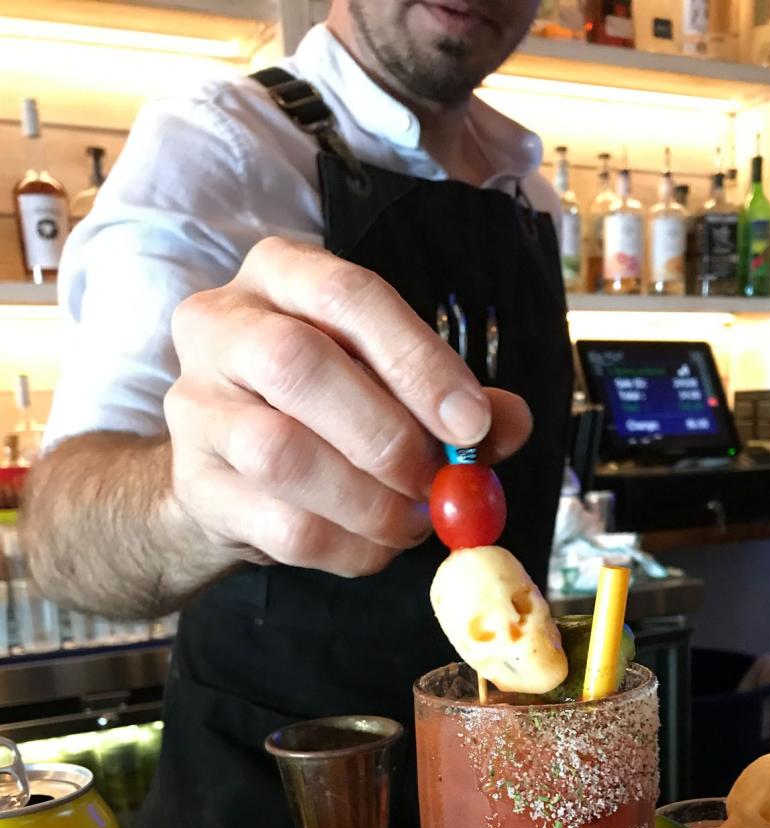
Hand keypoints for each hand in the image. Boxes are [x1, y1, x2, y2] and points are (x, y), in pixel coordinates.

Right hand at [164, 236, 532, 576]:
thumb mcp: (388, 382)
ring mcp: (196, 406)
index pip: (348, 295)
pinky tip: (376, 546)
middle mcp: (222, 326)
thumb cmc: (322, 408)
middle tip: (436, 481)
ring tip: (411, 521)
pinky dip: (347, 546)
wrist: (227, 470)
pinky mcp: (194, 485)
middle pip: (297, 365)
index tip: (472, 422)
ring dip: (368, 501)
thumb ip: (452, 400)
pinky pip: (279, 525)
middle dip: (387, 436)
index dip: (417, 361)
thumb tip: (511, 422)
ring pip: (280, 453)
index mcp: (281, 275)